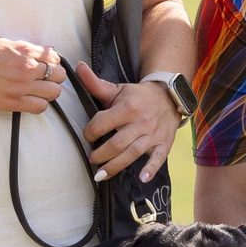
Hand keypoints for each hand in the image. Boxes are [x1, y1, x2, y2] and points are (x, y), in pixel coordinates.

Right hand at [0, 37, 68, 114]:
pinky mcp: (13, 102)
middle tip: (43, 80)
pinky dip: (39, 104)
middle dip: (55, 78)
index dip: (52, 64)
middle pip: (59, 76)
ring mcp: (21, 86)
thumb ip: (26, 48)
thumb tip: (46, 50)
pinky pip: (40, 107)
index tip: (45, 67)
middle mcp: (27, 67)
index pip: (55, 58)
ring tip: (37, 92)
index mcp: (25, 51)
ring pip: (54, 92)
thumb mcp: (4, 43)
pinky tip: (29, 101)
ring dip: (49, 92)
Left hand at [75, 63, 178, 183]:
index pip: (102, 123)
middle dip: (100, 154)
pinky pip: (158, 159)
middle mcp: (141, 122)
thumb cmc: (137, 96)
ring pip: (132, 153)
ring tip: (101, 175)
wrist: (168, 96)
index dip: (90, 132)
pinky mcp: (164, 144)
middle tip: (92, 159)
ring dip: (115, 166)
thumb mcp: (116, 89)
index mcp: (127, 108)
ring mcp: (153, 134)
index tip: (88, 136)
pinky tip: (143, 179)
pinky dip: (150, 170)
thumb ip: (94, 82)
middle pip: (117, 143)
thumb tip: (77, 67)